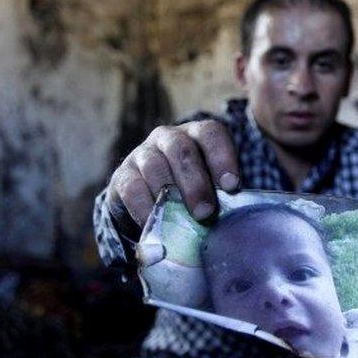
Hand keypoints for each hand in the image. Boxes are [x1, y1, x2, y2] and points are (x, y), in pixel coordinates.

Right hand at [106, 120, 239, 225]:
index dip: (222, 157)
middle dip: (196, 182)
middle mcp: (169, 137)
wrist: (151, 203)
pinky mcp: (123, 175)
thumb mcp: (211, 189)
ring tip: (181, 221)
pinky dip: (144, 208)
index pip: (211, 134)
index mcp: (197, 135)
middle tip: (206, 212)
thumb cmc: (192, 195)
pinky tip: (155, 224)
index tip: (231, 186)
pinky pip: (132, 188)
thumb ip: (220, 196)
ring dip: (170, 195)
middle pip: (182, 149)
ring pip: (154, 166)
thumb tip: (233, 219)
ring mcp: (143, 153)